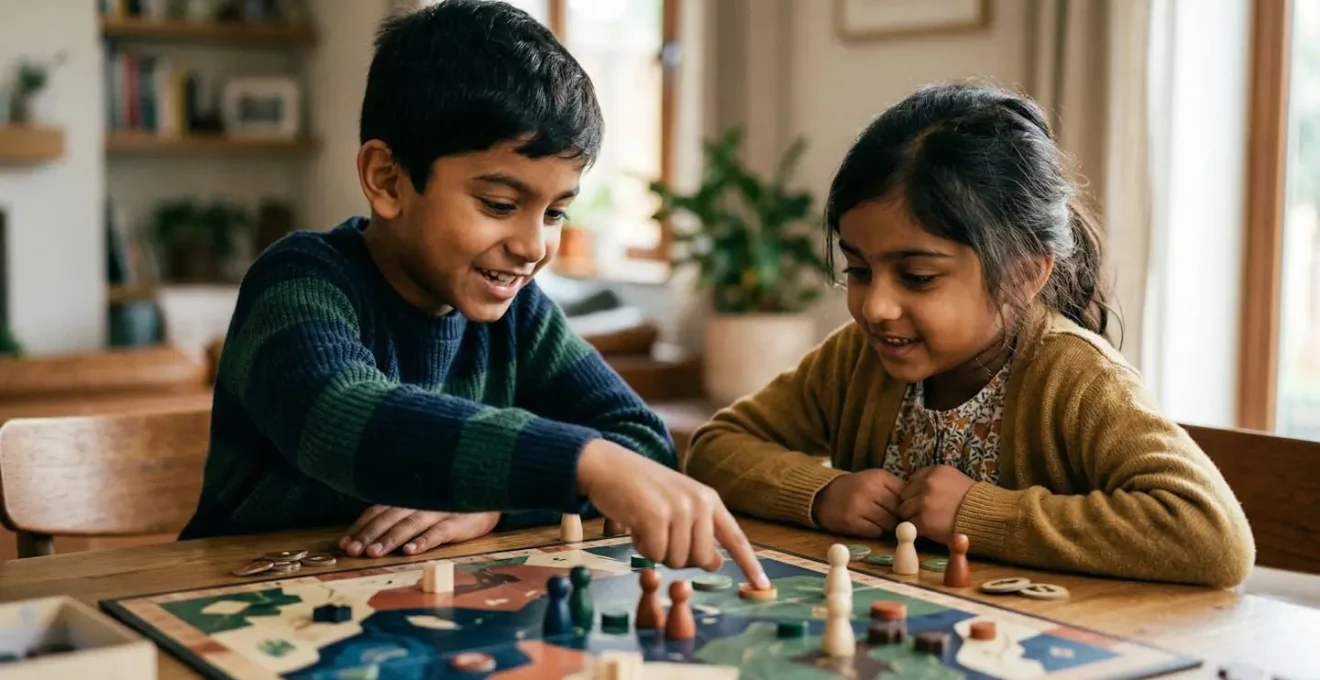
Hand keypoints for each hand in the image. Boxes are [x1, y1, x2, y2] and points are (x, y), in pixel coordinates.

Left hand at [340, 506, 500, 557]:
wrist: (489, 496)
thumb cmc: (450, 504)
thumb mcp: (423, 504)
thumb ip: (399, 514)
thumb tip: (368, 534)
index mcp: (408, 497)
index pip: (379, 509)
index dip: (362, 525)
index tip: (345, 542)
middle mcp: (420, 501)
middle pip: (390, 517)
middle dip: (370, 534)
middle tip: (354, 550)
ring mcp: (439, 510)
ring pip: (410, 524)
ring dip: (391, 538)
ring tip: (374, 552)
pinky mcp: (458, 522)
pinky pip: (438, 532)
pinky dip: (424, 541)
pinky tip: (411, 551)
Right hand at [576, 439, 770, 589]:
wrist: (607, 465)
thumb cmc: (641, 489)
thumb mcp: (678, 503)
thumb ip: (699, 531)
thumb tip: (714, 563)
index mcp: (709, 499)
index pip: (735, 537)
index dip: (749, 564)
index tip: (762, 586)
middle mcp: (699, 502)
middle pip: (702, 559)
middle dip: (679, 557)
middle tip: (661, 535)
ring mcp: (678, 508)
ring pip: (676, 560)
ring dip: (657, 551)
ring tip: (645, 526)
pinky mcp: (655, 515)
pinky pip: (654, 554)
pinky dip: (641, 547)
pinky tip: (634, 525)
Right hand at [811, 469, 904, 537]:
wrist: (823, 495)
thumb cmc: (855, 489)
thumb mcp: (874, 480)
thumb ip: (894, 490)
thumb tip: (916, 509)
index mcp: (878, 476)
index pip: (905, 495)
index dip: (907, 505)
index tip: (903, 510)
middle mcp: (869, 488)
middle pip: (899, 510)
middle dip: (899, 518)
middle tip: (893, 520)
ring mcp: (859, 505)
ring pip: (889, 523)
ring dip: (888, 527)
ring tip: (880, 523)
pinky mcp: (851, 520)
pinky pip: (875, 532)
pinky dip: (876, 531)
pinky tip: (868, 526)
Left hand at [897, 465, 975, 543]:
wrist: (988, 518)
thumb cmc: (973, 501)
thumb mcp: (954, 478)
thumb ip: (934, 479)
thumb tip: (914, 486)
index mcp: (934, 472)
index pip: (912, 481)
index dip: (917, 492)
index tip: (927, 500)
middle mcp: (927, 484)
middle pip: (904, 495)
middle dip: (912, 504)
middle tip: (926, 513)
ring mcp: (924, 503)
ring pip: (904, 510)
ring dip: (913, 517)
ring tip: (929, 521)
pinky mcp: (924, 521)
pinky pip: (910, 525)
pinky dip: (918, 529)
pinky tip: (930, 529)